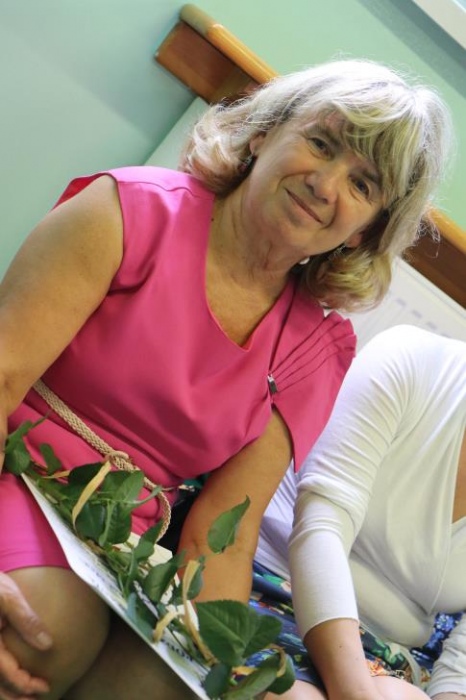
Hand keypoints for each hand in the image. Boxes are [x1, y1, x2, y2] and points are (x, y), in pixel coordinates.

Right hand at [0, 573, 51, 697]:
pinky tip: (15, 676)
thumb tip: (48, 644)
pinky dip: (3, 680)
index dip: (27, 685)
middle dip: (16, 697)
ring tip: (27, 696)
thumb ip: (27, 620)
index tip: (45, 687)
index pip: (9, 674)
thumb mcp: (9, 597)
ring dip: (8, 693)